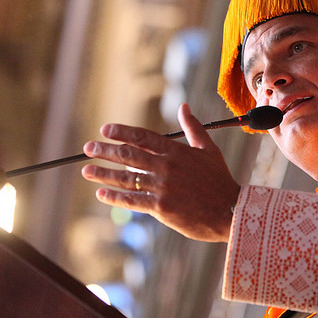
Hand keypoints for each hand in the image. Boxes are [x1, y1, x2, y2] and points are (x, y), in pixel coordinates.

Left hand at [81, 103, 239, 242]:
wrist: (230, 211)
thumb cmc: (220, 181)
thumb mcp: (209, 149)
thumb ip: (193, 128)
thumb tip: (184, 106)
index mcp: (177, 151)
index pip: (143, 137)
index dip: (122, 132)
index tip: (105, 130)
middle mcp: (166, 167)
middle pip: (129, 156)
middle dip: (105, 151)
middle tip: (88, 149)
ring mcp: (162, 188)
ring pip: (126, 178)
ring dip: (104, 173)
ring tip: (87, 171)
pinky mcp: (161, 207)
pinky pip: (132, 201)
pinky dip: (115, 197)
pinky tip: (101, 194)